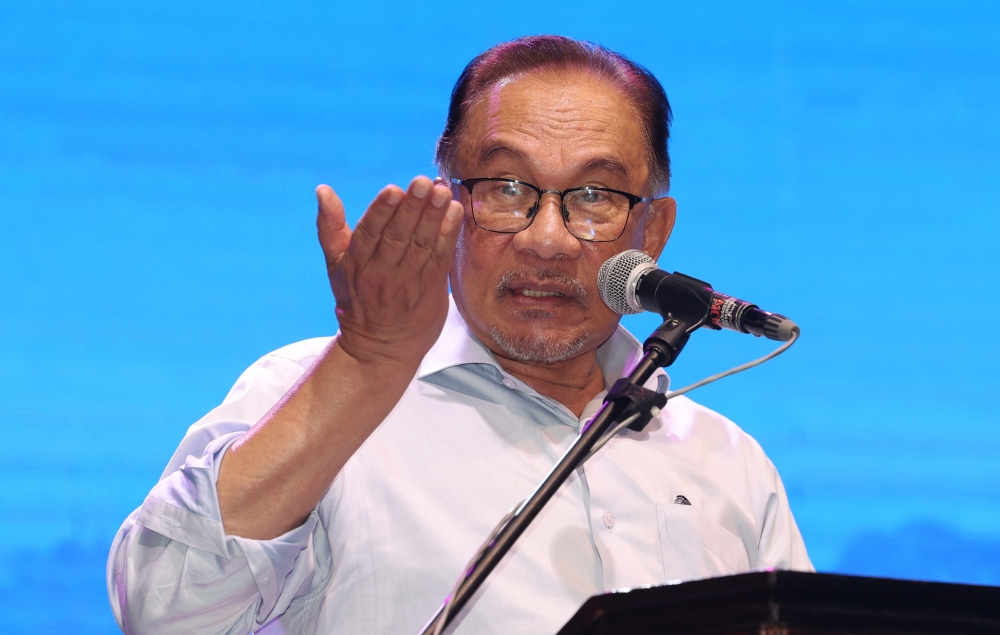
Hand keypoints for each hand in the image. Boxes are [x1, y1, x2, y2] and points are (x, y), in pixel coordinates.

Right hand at [316, 176, 463, 368]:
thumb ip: (330, 226)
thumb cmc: (356, 297)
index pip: (369, 234)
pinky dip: (449, 235)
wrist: (381, 347)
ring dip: (435, 217)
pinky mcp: (431, 290)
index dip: (382, 212)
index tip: (393, 190)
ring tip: (443, 192)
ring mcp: (407, 283)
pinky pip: (441, 259)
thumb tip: (323, 190)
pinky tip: (455, 213)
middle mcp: (381, 274)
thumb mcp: (336, 264)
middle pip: (398, 237)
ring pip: (422, 246)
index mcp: (356, 264)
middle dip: (413, 208)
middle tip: (425, 183)